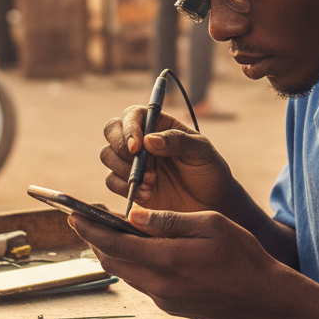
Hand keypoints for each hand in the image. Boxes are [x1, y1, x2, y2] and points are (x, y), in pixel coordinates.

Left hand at [69, 206, 286, 318]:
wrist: (264, 297)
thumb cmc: (242, 256)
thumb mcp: (209, 223)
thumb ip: (168, 220)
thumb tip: (133, 215)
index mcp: (166, 260)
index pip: (114, 244)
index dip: (90, 228)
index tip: (73, 215)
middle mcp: (159, 284)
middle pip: (112, 262)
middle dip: (94, 240)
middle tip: (83, 220)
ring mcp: (164, 299)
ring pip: (125, 274)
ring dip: (112, 253)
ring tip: (106, 232)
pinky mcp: (171, 306)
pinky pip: (143, 282)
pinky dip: (132, 264)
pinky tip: (138, 249)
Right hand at [100, 107, 236, 214]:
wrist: (211, 204)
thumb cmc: (208, 171)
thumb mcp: (200, 151)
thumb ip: (177, 141)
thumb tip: (148, 140)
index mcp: (158, 125)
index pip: (132, 115)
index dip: (128, 127)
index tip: (137, 147)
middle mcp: (141, 140)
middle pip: (111, 130)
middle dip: (120, 148)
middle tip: (143, 166)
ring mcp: (133, 162)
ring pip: (107, 155)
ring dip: (124, 170)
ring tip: (151, 182)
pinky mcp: (128, 185)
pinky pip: (111, 181)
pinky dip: (124, 188)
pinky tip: (147, 194)